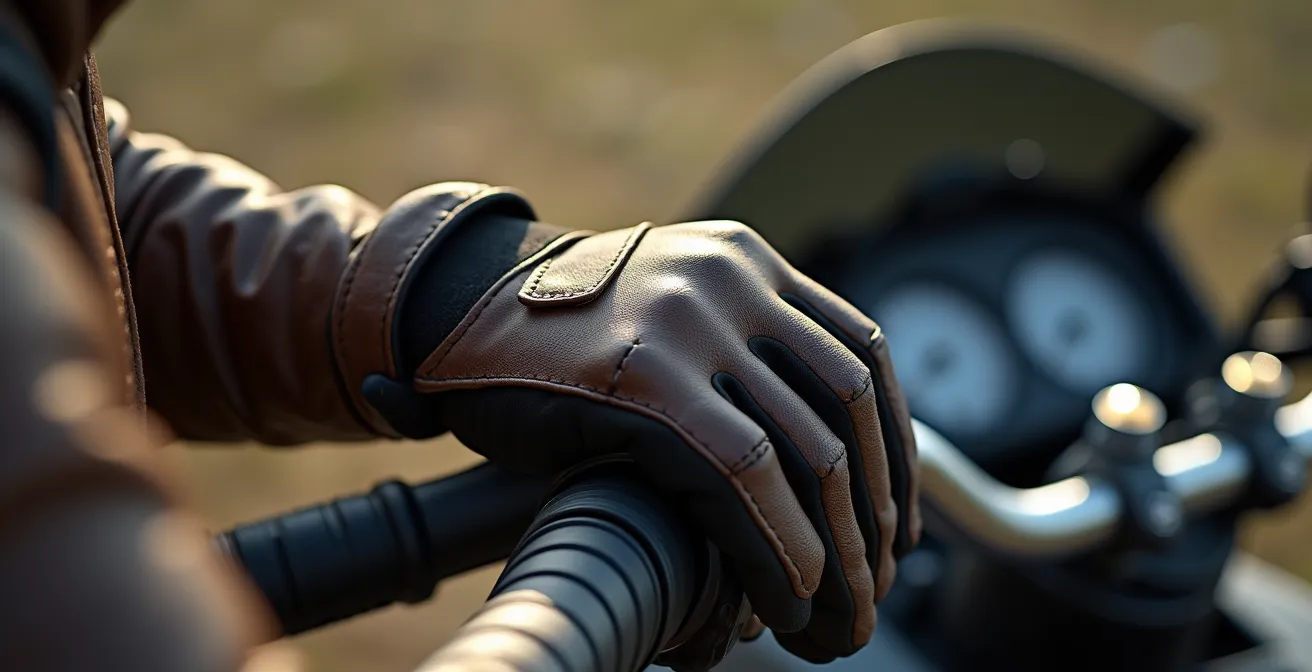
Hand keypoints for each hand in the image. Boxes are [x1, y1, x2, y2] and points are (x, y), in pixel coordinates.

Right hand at [400, 220, 917, 661]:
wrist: (452, 307)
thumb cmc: (557, 338)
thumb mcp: (666, 318)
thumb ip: (739, 360)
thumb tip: (817, 460)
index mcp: (744, 264)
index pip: (864, 357)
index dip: (896, 452)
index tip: (898, 526)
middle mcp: (728, 282)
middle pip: (849, 411)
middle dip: (876, 519)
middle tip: (877, 591)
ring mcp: (686, 325)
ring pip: (810, 454)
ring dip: (842, 555)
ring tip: (842, 620)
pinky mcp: (641, 382)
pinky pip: (744, 480)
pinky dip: (780, 552)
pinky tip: (787, 603)